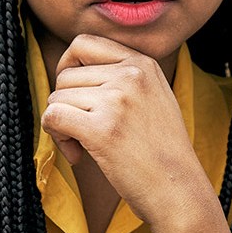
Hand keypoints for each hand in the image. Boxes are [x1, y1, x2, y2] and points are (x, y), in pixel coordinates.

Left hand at [39, 34, 212, 228]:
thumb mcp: (154, 96)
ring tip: (83, 146)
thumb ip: (123, 76)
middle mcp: (131, 75)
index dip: (68, 67)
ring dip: (61, 125)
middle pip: (66, 75)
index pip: (84, 43)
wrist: (178, 189)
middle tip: (81, 131)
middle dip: (65, 103)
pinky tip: (77, 154)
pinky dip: (56, 137)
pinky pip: (53, 117)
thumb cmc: (162, 151)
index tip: (75, 94)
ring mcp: (117, 100)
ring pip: (57, 98)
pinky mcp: (102, 129)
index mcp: (143, 63)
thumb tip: (70, 69)